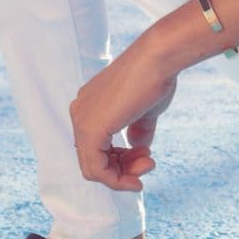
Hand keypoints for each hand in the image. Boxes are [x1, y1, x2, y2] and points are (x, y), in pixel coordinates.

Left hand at [69, 38, 177, 191]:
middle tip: (149, 165)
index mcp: (89, 105)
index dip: (122, 161)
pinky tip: (138, 178)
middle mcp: (79, 112)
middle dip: (123, 169)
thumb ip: (137, 131)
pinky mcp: (90, 129)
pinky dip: (117, 180)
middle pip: (94, 160)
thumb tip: (138, 150)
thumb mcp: (144, 111)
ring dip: (123, 176)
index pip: (96, 147)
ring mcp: (82, 120)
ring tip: (149, 164)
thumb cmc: (154, 77)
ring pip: (94, 169)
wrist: (158, 58)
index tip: (148, 158)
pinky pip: (96, 169)